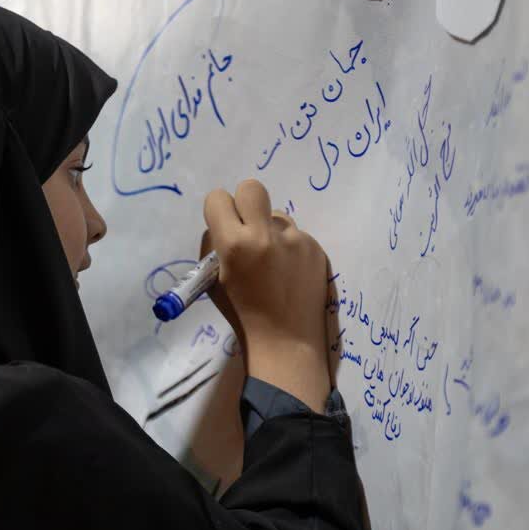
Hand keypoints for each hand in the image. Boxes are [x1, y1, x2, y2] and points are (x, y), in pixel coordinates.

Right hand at [202, 179, 330, 408]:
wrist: (286, 342)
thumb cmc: (242, 315)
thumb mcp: (213, 282)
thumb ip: (215, 247)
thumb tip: (223, 224)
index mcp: (234, 245)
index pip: (218, 197)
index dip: (218, 209)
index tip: (222, 224)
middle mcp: (265, 235)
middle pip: (252, 188)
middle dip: (245, 202)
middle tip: (246, 225)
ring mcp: (295, 240)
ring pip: (276, 215)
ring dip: (269, 230)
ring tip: (271, 262)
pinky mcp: (316, 247)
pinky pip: (295, 235)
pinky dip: (289, 249)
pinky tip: (288, 274)